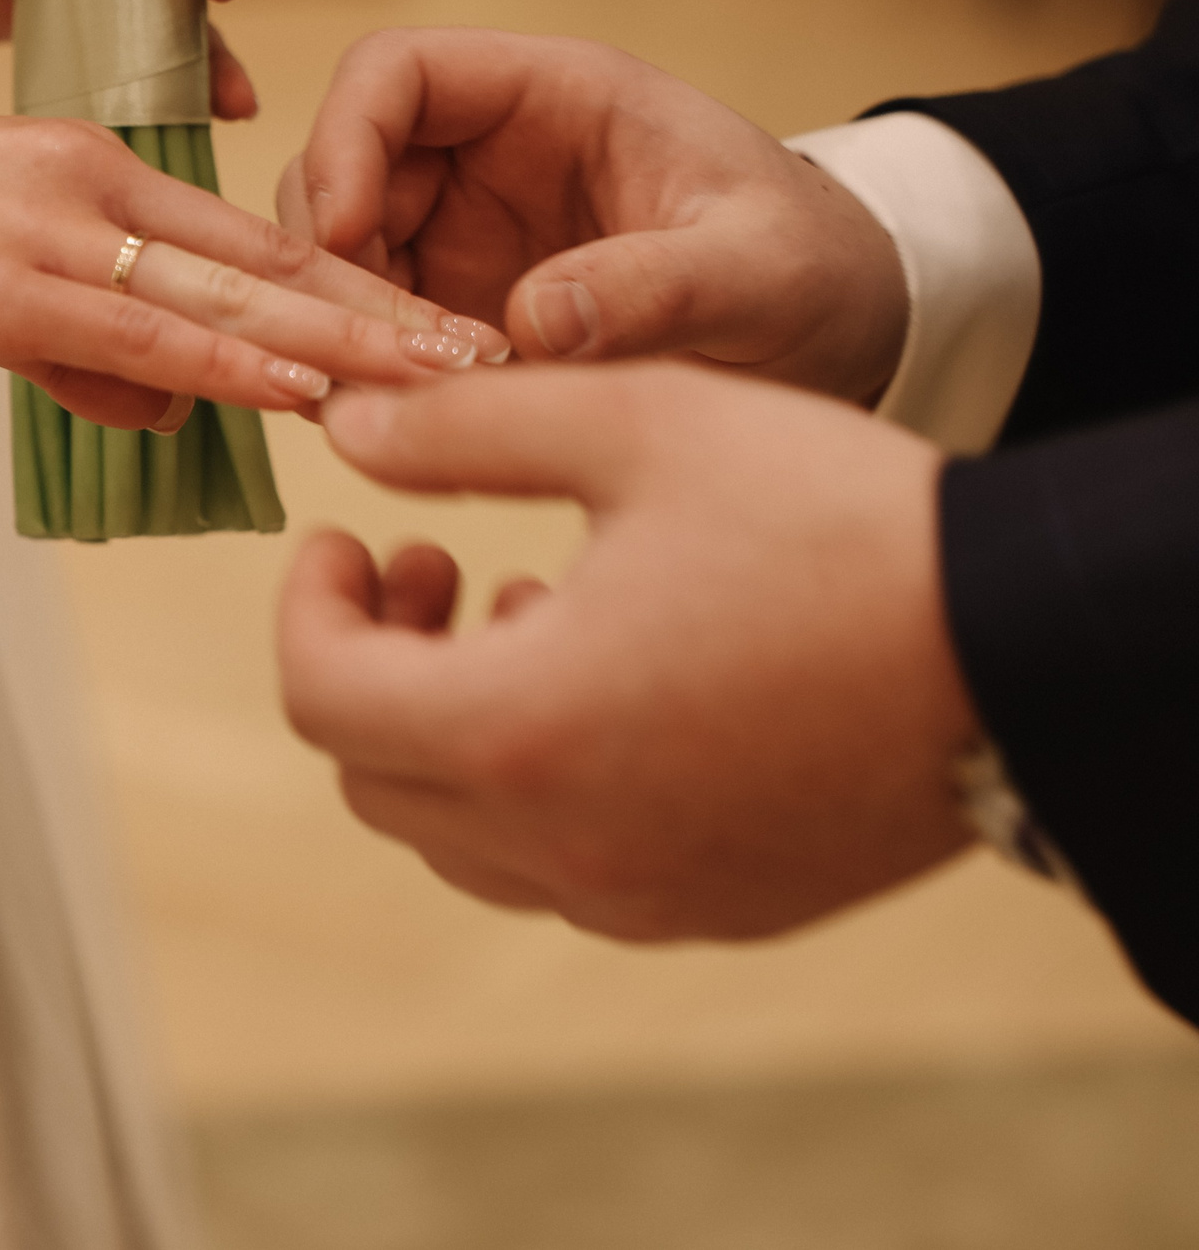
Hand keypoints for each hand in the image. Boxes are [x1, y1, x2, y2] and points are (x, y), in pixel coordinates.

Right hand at [0, 110, 506, 427]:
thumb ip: (73, 343)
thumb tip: (158, 402)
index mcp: (88, 170)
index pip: (250, 238)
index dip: (355, 287)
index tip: (440, 331)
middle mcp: (88, 180)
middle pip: (272, 257)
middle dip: (390, 314)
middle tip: (499, 356)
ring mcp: (45, 226)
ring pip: (227, 293)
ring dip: (347, 343)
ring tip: (451, 382)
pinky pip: (138, 326)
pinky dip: (234, 363)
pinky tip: (307, 392)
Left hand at [277, 362, 977, 941]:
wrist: (1028, 645)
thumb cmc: (832, 520)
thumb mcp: (638, 425)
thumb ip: (465, 430)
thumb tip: (343, 432)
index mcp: (516, 729)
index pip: (320, 695)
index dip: (307, 606)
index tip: (348, 539)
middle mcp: (559, 845)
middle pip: (372, 776)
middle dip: (372, 662)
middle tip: (431, 564)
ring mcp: (635, 896)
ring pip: (457, 835)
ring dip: (450, 724)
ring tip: (528, 607)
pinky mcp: (709, 911)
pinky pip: (561, 867)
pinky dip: (536, 781)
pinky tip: (614, 678)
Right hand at [280, 29, 910, 401]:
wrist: (845, 336)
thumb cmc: (815, 270)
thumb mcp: (762, 275)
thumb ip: (661, 287)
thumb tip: (535, 320)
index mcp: (553, 97)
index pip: (393, 72)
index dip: (345, 139)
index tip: (349, 233)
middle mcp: (485, 159)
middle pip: (337, 173)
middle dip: (329, 259)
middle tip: (366, 354)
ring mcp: (461, 239)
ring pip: (337, 261)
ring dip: (341, 326)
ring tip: (401, 401)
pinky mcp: (456, 316)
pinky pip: (369, 332)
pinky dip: (368, 375)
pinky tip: (413, 425)